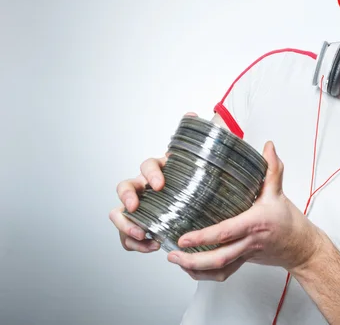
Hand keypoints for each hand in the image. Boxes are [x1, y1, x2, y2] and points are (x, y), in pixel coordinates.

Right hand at [108, 112, 196, 252]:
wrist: (197, 197)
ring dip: (126, 226)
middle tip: (135, 209)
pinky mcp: (141, 225)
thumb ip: (197, 139)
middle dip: (127, 199)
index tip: (160, 185)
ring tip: (144, 236)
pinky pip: (128, 236)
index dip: (150, 174)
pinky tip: (151, 246)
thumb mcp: (198, 160)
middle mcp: (144, 187)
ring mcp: (140, 207)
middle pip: (124, 188)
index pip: (147, 165)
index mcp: (158, 170)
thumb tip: (191, 114)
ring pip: (120, 214)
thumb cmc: (194, 178)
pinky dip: (135, 244)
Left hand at [167, 141, 324, 281]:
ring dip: (195, 269)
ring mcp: (245, 254)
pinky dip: (205, 274)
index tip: (184, 237)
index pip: (226, 233)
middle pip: (219, 258)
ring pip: (219, 270)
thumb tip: (268, 147)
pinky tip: (191, 267)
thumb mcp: (278, 192)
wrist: (300, 246)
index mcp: (254, 224)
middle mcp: (248, 242)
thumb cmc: (288, 221)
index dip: (203, 237)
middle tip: (173, 253)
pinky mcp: (243, 261)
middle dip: (193, 259)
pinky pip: (223, 273)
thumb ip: (272, 169)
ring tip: (176, 260)